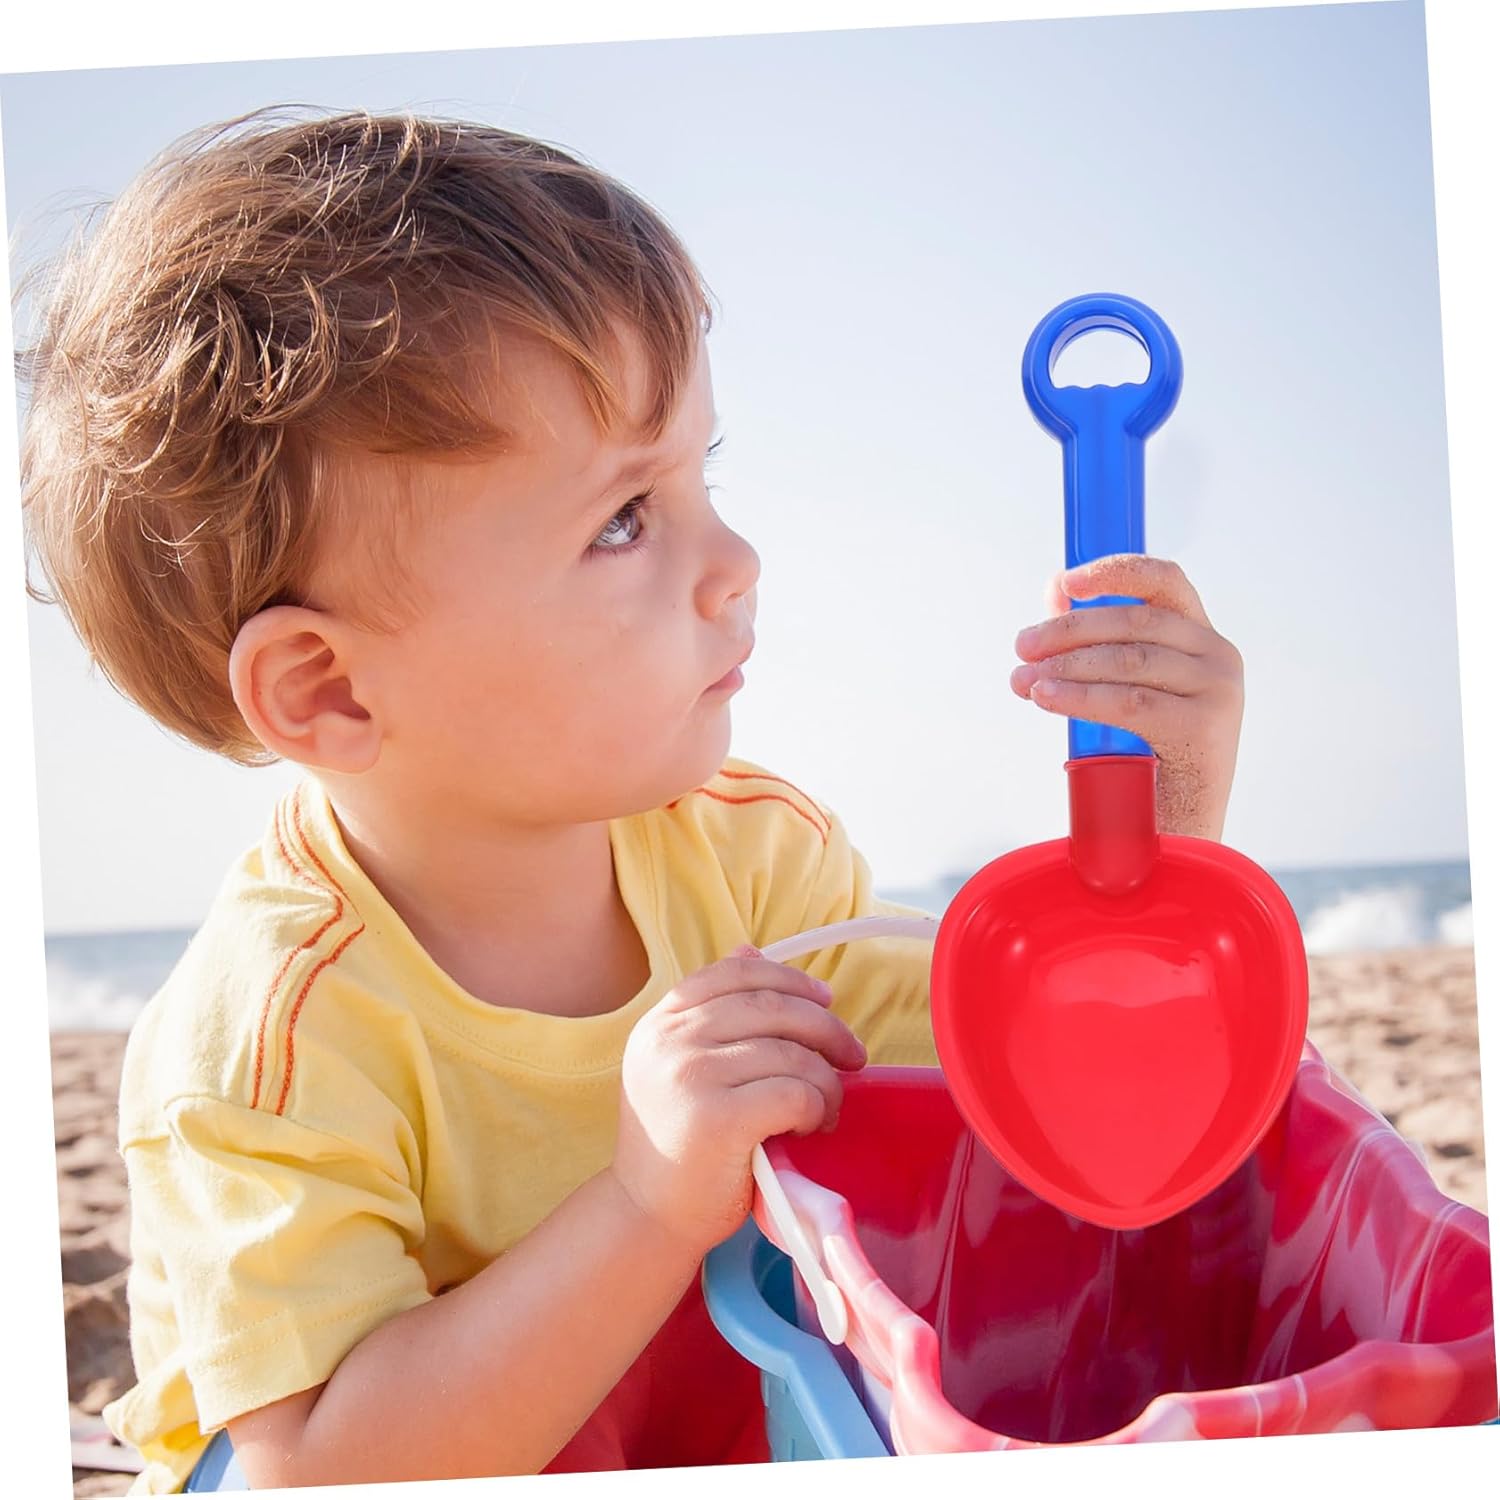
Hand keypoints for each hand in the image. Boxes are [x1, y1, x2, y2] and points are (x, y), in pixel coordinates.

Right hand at [610, 947, 866, 1257]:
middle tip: (852, 1056)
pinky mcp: (718, 1119)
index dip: (788, 979)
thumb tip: (752, 949)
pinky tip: (811, 1124)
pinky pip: (794, 1092)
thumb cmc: (678, 1143)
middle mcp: (669, 1041)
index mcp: (661, 1022)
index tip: (824, 999)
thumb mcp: (681, 1065)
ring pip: (791, 1053)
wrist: (647, 1217)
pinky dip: (816, 1106)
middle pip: (771, 1007)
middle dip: (825, 1027)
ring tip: (826, 1106)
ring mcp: (690, 1077)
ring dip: (825, 1079)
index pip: (734, 973)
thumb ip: (713, 1012)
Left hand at [1009, 554, 1243, 839]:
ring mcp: (1218, 691)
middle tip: (1021, 646)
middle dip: (1067, 631)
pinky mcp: (1204, 729)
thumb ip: (1099, 642)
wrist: (1179, 837)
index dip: (1115, 570)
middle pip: (1134, 621)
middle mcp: (1218, 657)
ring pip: (1128, 660)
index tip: (1064, 580)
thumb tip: (1056, 590)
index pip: (1165, 581)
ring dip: (1065, 666)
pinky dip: (1080, 697)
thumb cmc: (1147, 763)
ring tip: (1023, 679)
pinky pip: (1129, 702)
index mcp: (1201, 639)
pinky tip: (1045, 699)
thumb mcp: (1124, 690)